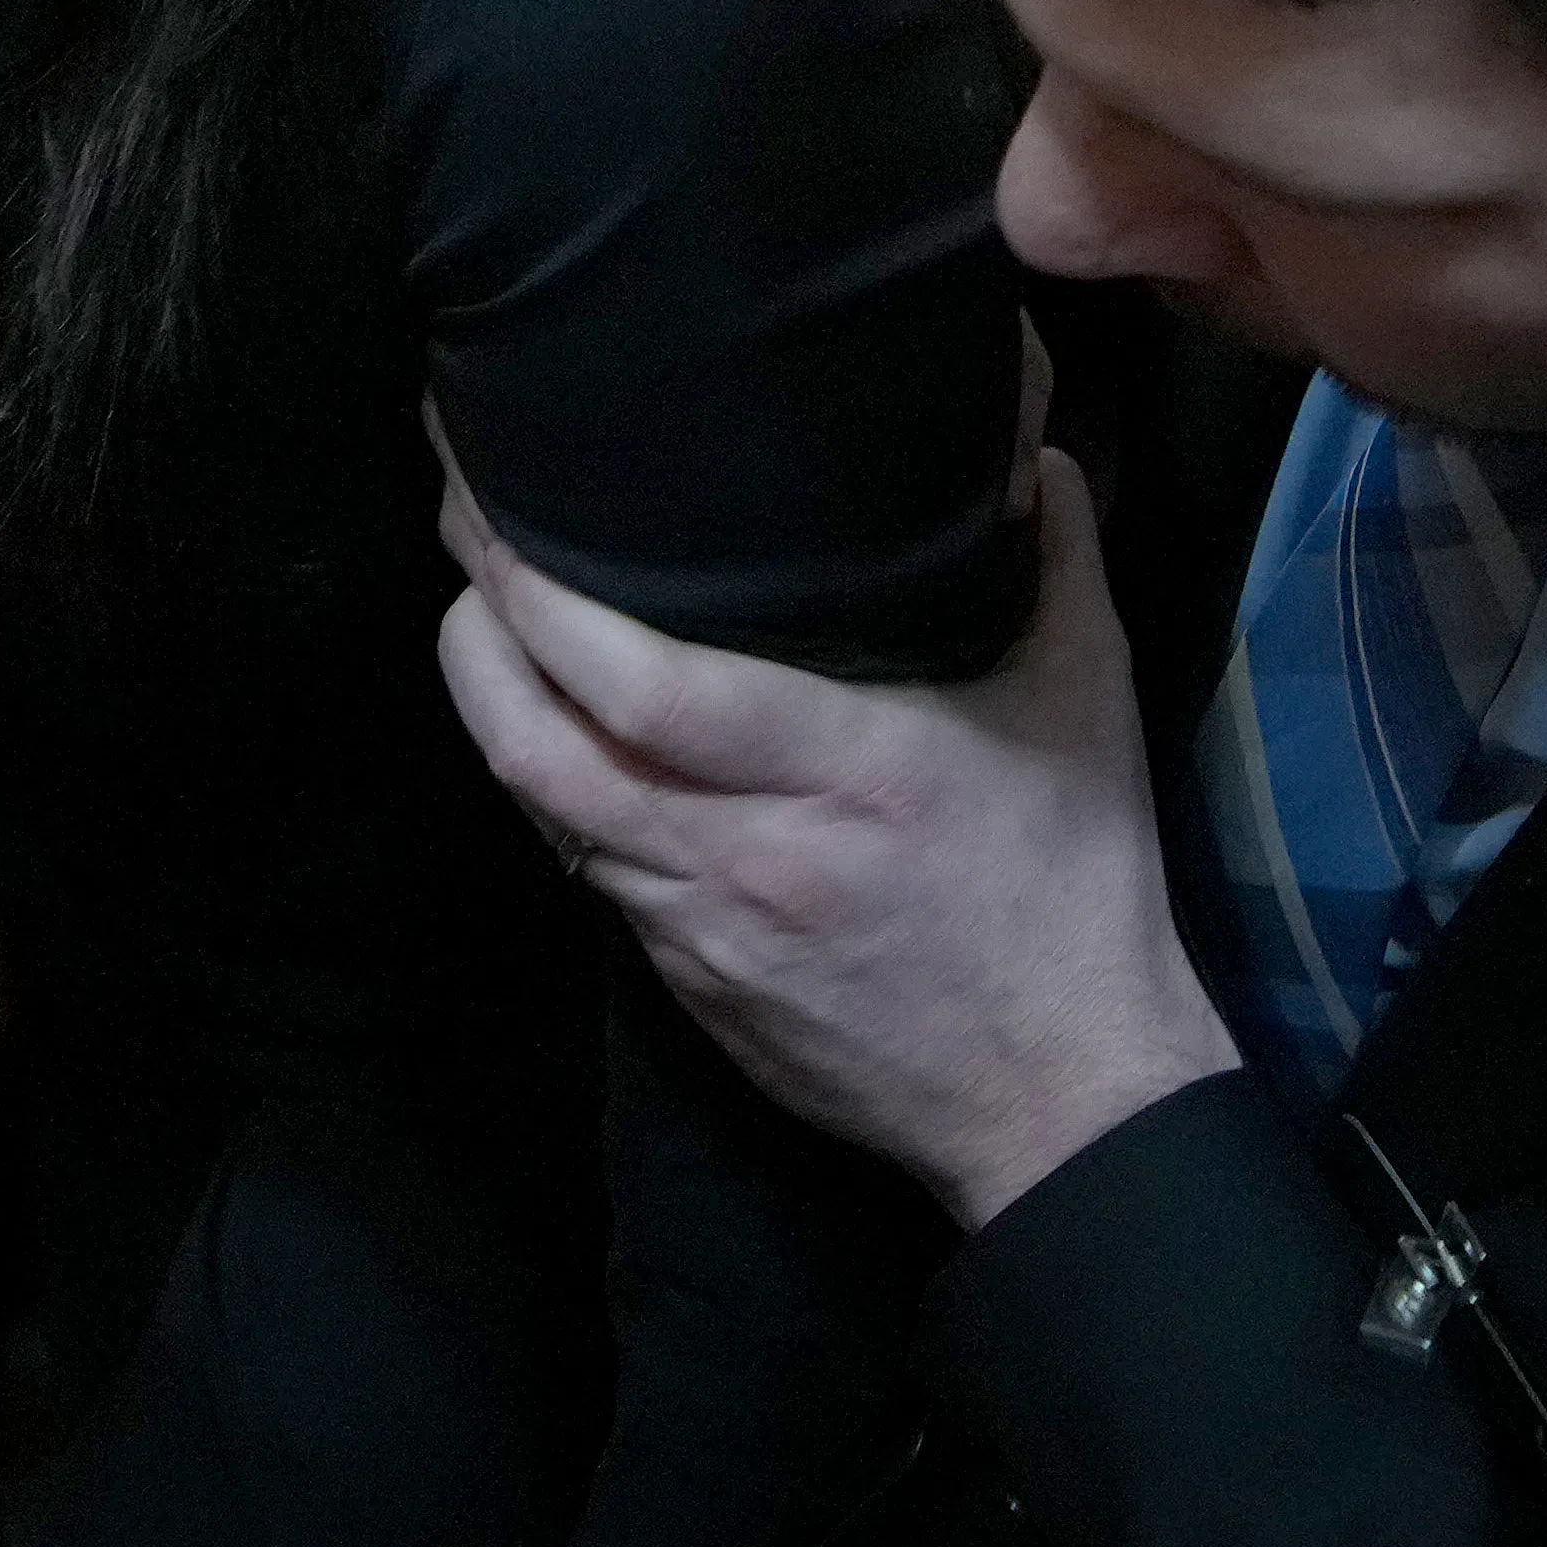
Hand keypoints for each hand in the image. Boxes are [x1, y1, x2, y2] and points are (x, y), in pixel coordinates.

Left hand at [435, 441, 1235, 1233]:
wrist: (1065, 1100)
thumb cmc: (1077, 889)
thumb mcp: (1087, 703)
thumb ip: (1058, 559)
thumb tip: (1031, 446)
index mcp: (841, 771)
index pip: (645, 692)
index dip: (544, 606)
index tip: (502, 520)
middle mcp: (746, 855)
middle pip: (544, 756)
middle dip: (475, 642)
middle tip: (460, 543)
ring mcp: (702, 935)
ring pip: (547, 817)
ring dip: (497, 714)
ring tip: (482, 620)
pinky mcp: (689, 990)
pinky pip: (591, 875)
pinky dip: (555, 795)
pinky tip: (554, 739)